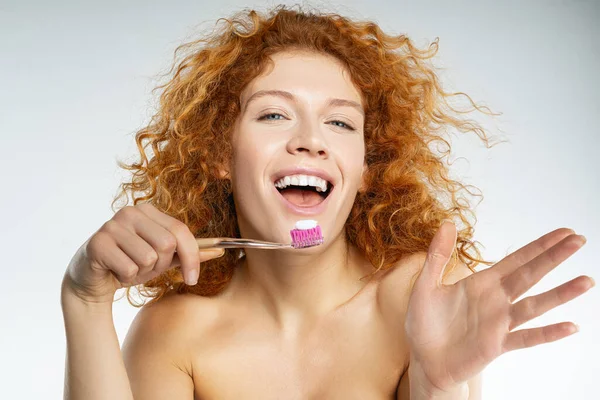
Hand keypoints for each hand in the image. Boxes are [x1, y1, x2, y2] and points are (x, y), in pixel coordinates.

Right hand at [62, 203, 223, 304]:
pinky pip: (128, 268)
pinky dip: (125, 278)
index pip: (180, 231)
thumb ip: (189, 253)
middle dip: (161, 265)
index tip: (193, 278)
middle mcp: (131, 212)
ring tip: (129, 268)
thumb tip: (221, 250)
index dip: (192, 256)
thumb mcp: (163, 259)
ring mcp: (112, 225)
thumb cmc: (131, 264)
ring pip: (148, 258)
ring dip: (141, 272)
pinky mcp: (97, 243)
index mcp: (149, 211)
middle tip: (146, 268)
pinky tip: (115, 271)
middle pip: (166, 244)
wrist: (92, 279)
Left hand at [404, 221, 593, 392]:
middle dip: (554, 258)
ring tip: (586, 281)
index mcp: (481, 283)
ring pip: (534, 306)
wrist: (423, 359)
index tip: (563, 232)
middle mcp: (496, 300)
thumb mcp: (425, 284)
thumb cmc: (424, 323)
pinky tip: (570, 327)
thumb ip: (438, 256)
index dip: (538, 246)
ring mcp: (499, 323)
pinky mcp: (497, 345)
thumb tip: (448, 222)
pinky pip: (526, 339)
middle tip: (580, 240)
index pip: (516, 260)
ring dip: (560, 294)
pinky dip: (547, 333)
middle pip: (530, 275)